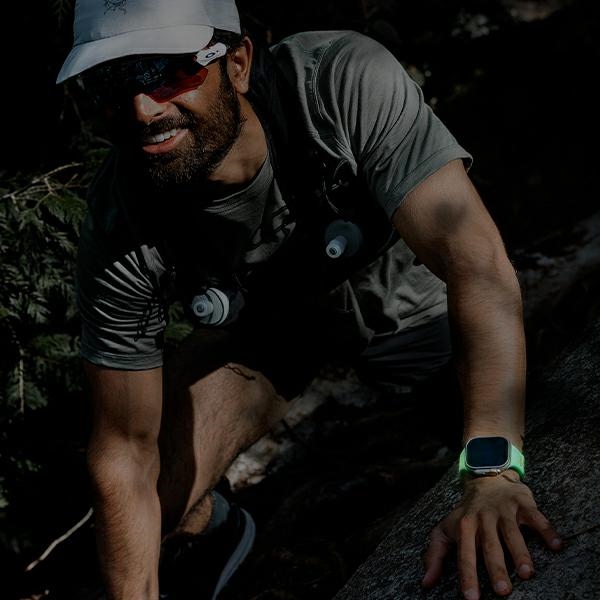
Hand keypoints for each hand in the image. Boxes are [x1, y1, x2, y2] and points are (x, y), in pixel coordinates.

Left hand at [421, 471, 561, 598]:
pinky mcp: (523, 503)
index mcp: (465, 525)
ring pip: (512, 532)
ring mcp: (504, 509)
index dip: (467, 575)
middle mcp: (484, 517)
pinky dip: (546, 530)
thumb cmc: (466, 513)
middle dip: (495, 568)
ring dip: (520, 552)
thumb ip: (435, 554)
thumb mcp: (446, 529)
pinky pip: (536, 517)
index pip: (465, 553)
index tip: (471, 598)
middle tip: (502, 592)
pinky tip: (556, 545)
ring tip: (526, 573)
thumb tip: (425, 583)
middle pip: (490, 546)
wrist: (486, 478)